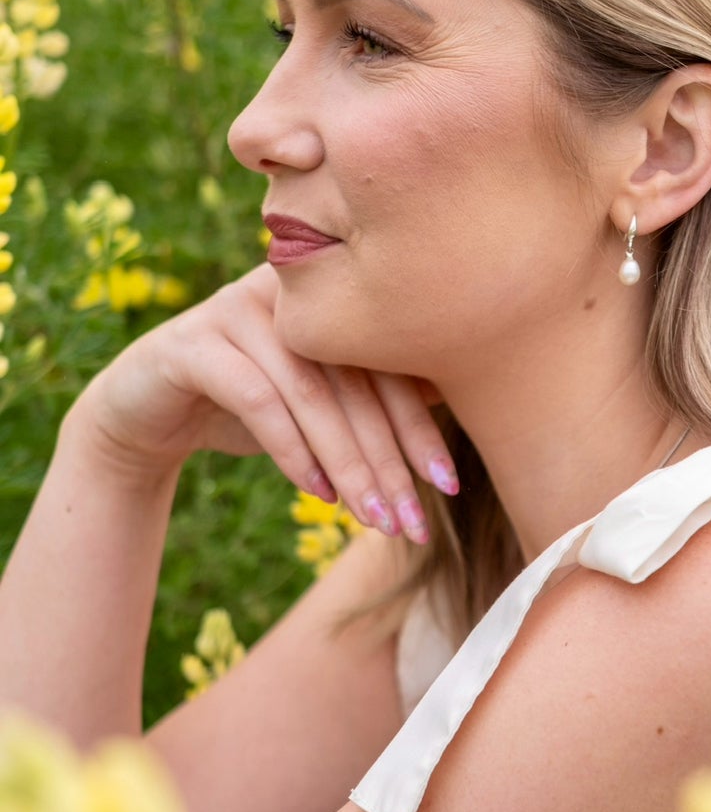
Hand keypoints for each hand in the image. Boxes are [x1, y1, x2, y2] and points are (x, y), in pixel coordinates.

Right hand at [67, 264, 457, 541]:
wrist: (150, 409)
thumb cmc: (256, 404)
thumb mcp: (322, 400)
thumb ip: (375, 395)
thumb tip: (459, 410)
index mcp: (331, 294)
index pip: (389, 363)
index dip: (421, 427)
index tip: (450, 485)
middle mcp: (288, 289)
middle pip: (355, 381)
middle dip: (389, 460)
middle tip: (414, 522)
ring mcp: (236, 308)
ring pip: (312, 395)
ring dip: (350, 466)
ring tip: (375, 521)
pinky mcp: (193, 343)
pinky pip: (258, 399)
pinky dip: (294, 452)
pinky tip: (319, 495)